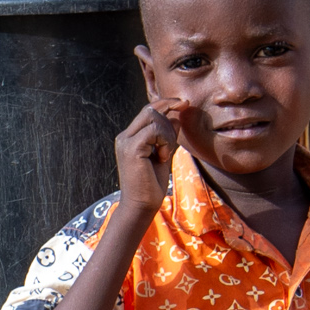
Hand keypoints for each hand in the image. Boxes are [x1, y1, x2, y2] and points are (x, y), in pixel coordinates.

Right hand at [112, 97, 177, 218]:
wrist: (141, 206)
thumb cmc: (152, 185)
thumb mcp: (164, 154)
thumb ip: (168, 135)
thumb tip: (178, 116)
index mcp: (130, 137)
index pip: (148, 111)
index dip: (167, 103)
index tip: (185, 103)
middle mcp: (125, 136)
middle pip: (150, 109)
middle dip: (170, 115)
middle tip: (175, 140)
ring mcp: (126, 141)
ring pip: (153, 117)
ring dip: (168, 134)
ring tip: (166, 153)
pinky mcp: (131, 148)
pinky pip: (154, 131)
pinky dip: (165, 141)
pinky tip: (163, 157)